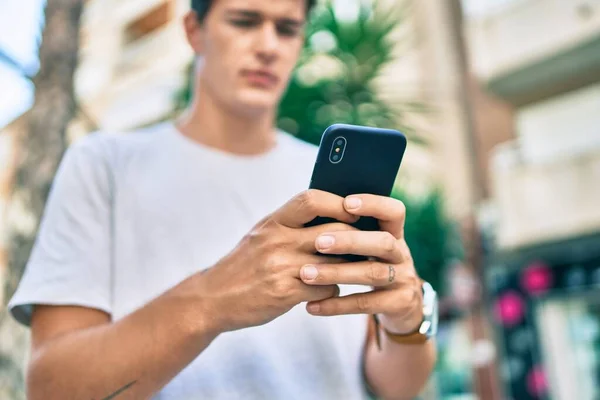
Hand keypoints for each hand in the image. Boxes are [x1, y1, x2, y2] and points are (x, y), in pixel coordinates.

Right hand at [196, 190, 357, 332]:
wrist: (212, 298)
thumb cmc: (244, 264)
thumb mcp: (261, 235)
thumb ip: (290, 224)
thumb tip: (330, 212)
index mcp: (273, 222)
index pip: (311, 199)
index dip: (338, 202)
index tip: (354, 209)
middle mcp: (278, 241)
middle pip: (334, 232)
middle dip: (356, 238)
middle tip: (369, 243)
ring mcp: (281, 267)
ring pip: (336, 262)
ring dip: (349, 267)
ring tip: (357, 267)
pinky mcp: (285, 293)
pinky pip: (326, 289)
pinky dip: (332, 290)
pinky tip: (328, 291)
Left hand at [299, 194, 422, 334]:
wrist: (400, 305)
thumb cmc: (370, 264)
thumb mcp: (367, 245)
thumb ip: (349, 230)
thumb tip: (314, 212)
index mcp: (394, 232)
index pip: (393, 211)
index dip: (373, 205)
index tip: (346, 203)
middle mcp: (402, 254)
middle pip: (383, 242)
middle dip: (350, 241)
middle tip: (319, 242)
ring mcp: (404, 279)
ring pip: (372, 274)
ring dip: (337, 273)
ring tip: (306, 274)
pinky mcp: (399, 304)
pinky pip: (366, 304)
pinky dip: (337, 305)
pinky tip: (311, 305)